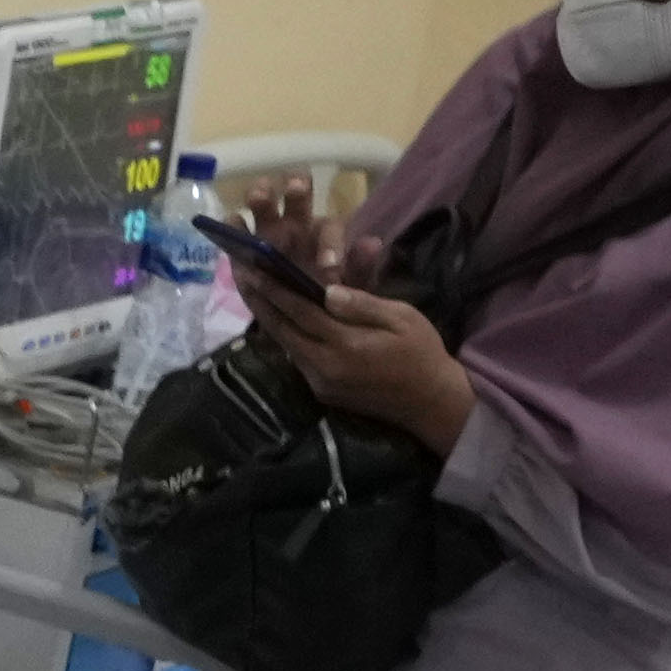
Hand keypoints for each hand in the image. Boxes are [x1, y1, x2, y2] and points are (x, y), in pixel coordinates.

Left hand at [226, 237, 472, 447]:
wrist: (430, 403)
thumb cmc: (421, 352)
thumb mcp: (402, 318)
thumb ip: (362, 304)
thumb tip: (327, 289)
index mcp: (345, 344)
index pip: (300, 311)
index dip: (275, 288)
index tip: (254, 268)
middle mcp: (325, 366)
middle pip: (282, 329)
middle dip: (260, 301)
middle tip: (240, 276)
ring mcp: (320, 382)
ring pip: (286, 345)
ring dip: (268, 318)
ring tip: (253, 293)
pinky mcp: (322, 392)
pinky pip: (297, 358)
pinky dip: (286, 336)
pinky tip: (278, 319)